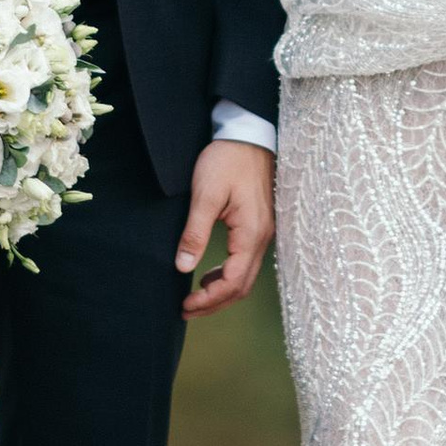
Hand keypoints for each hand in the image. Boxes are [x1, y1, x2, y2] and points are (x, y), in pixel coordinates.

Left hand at [179, 138, 272, 313]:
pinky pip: (246, 262)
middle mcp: (263, 238)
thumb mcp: (206, 195)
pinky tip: (210, 275)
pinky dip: (228, 276)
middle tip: (186, 309)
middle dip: (214, 303)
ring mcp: (263, 233)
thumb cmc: (227, 160)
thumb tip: (182, 267)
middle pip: (241, 286)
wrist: (247, 135)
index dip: (209, 299)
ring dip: (221, 292)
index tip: (185, 304)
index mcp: (251, 233)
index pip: (233, 281)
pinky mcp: (259, 226)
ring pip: (245, 277)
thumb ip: (195, 233)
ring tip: (195, 298)